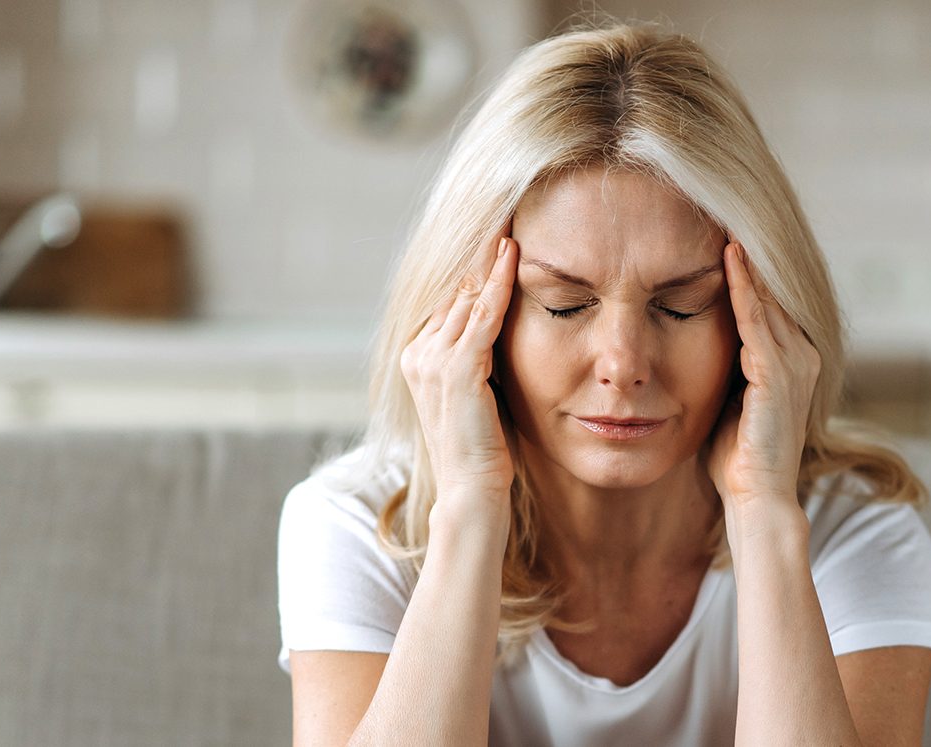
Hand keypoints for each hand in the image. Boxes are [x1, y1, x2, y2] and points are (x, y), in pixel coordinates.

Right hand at [399, 227, 519, 508]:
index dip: (473, 266)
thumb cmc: (482, 450)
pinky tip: (513, 254)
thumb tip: (498, 330)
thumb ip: (478, 360)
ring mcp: (433, 360)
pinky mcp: (457, 370)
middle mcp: (418, 352)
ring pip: (466, 294)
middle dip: (480, 252)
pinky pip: (481, 314)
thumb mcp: (477, 394)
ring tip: (511, 219)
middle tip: (506, 210)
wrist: (471, 492)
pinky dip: (498, 281)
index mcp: (418, 357)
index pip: (449, 299)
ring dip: (490, 256)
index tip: (497, 231)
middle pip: (454, 289)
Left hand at [705, 242, 820, 514]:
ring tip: (724, 219)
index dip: (746, 271)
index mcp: (792, 363)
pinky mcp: (778, 374)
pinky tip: (728, 257)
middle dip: (749, 255)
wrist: (757, 500)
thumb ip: (726, 370)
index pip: (768, 304)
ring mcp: (795, 364)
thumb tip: (696, 343)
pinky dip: (743, 287)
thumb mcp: (731, 401)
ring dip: (746, 260)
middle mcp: (802, 356)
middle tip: (723, 210)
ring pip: (767, 298)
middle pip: (772, 292)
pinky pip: (758, 320)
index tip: (720, 234)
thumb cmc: (736, 460)